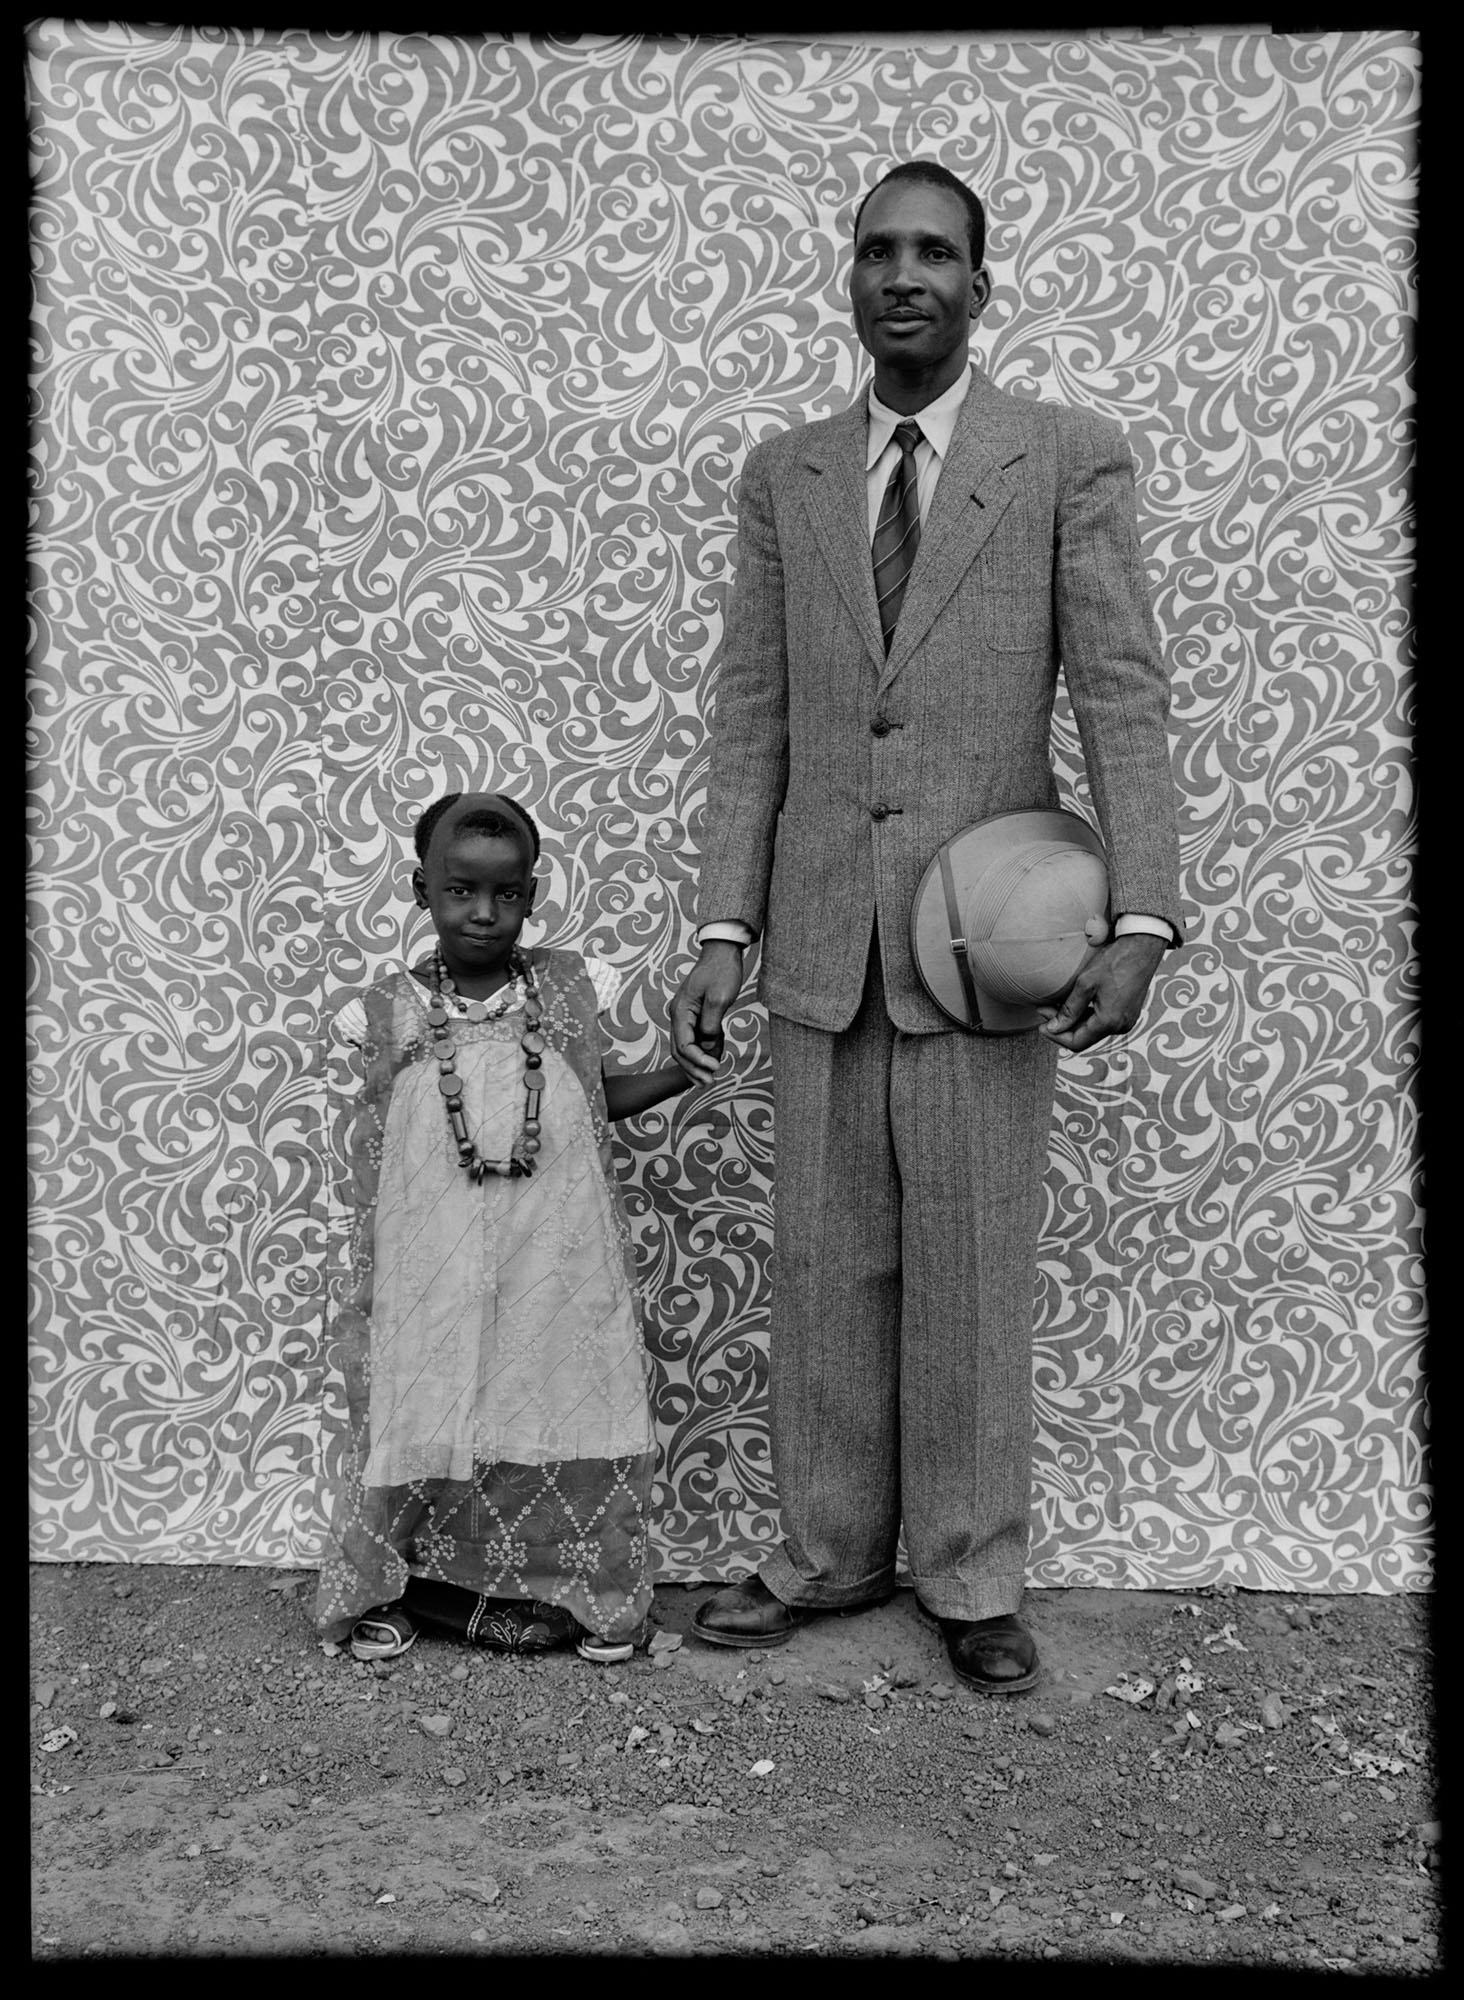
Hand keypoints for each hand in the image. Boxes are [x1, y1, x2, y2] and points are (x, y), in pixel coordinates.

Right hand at [669, 942, 744, 1082]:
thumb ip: (710, 1025)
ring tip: (711, 1077)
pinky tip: (715, 1057)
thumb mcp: (719, 999)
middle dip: (694, 1069)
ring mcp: (684, 1016)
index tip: (716, 1068)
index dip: (698, 1060)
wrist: (722, 952)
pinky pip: (693, 1039)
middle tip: (710, 1083)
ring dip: (696, 1064)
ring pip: (685, 1048)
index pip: (683, 1045)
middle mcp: (677, 1015)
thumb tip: (706, 1047)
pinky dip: (702, 1051)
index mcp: (680, 1011)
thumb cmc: (722, 972)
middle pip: (680, 1051)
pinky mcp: (693, 1015)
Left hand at [1038, 933, 1165, 1051]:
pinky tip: (1075, 1003)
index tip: (1041, 1025)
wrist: (1142, 948)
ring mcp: (1126, 1020)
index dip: (1056, 1036)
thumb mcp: (1085, 984)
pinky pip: (1103, 1021)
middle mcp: (1120, 1026)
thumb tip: (1054, 1028)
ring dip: (1073, 1020)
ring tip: (1056, 1005)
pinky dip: (1086, 1016)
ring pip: (1092, 1029)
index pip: (1076, 1042)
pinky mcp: (1127, 1012)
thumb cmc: (1115, 962)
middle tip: (1044, 1010)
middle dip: (1062, 1026)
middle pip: (1084, 1037)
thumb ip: (1069, 1010)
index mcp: (1110, 1022)